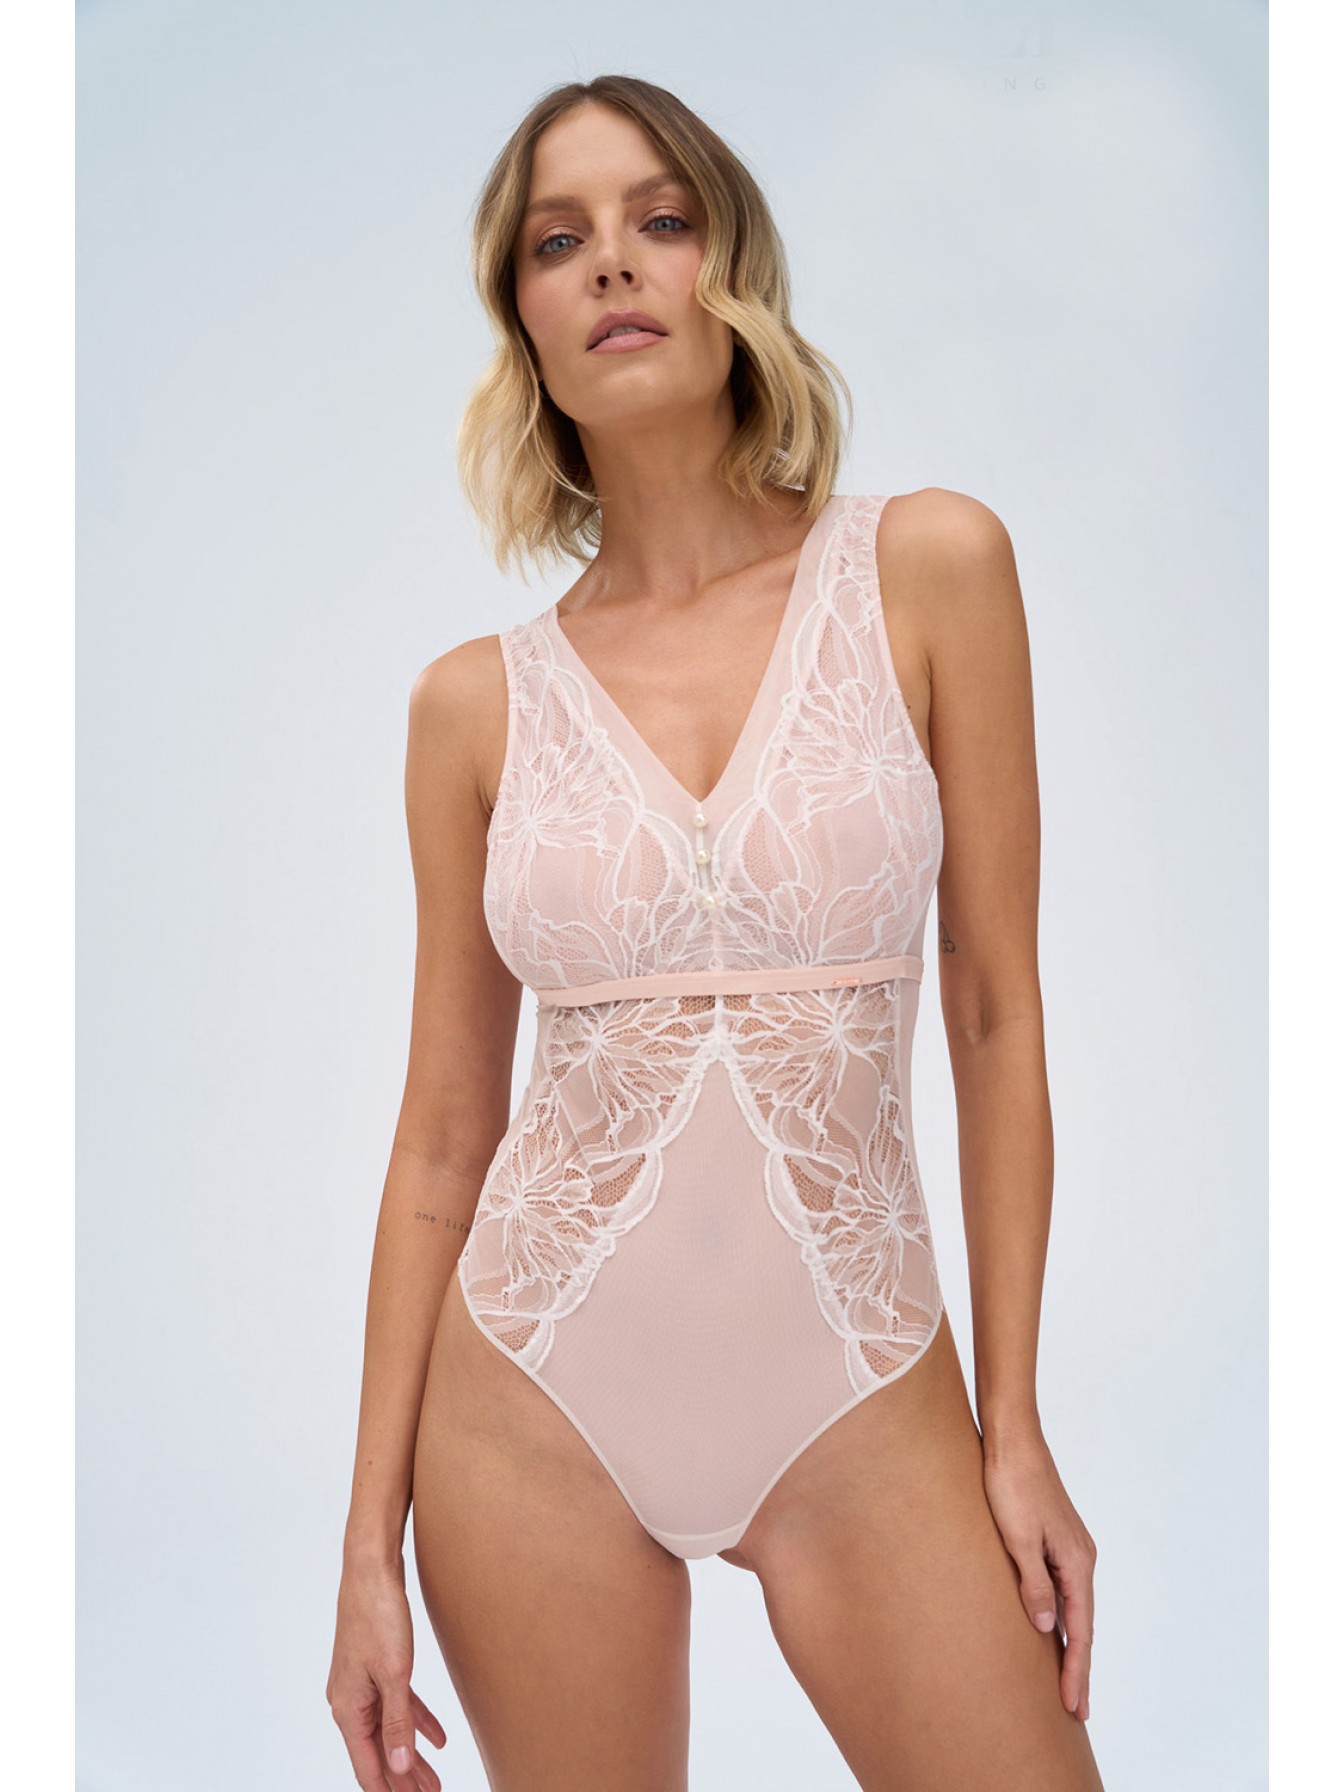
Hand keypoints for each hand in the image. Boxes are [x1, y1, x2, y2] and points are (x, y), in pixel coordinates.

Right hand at [327, 1555, 447, 1790]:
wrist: (371, 1569)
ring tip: (435, 1781)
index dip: (388, 1790)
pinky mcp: (377, 1667)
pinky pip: (398, 1704)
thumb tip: (400, 1767)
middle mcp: (350, 1701)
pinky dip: (416, 1721)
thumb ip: (398, 1723)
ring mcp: (362, 1684)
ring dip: (412, 1755)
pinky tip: (438, 1738)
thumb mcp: (394, 1673)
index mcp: (347, 1708)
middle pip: (379, 1752)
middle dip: (405, 1778)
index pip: (367, 1765)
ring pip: (390, 1730)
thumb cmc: (377, 1616)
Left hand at [980, 1427, 1096, 1722]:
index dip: (1076, 1671)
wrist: (1011, 1436)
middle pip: (1082, 1624)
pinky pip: (1059, 1588)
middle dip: (1078, 1667)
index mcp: (1076, 1562)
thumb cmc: (1010, 1483)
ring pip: (1071, 1607)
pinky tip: (1046, 1628)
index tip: (1074, 1707)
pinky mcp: (1051, 1537)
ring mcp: (1067, 1547)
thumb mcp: (1017, 1537)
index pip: (1080, 1631)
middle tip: (1077, 1711)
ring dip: (1068, 1643)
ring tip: (1063, 1680)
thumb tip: (1046, 1630)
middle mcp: (1079, 1558)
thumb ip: (1032, 1584)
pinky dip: (1058, 1616)